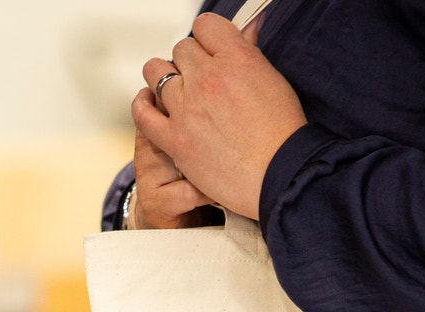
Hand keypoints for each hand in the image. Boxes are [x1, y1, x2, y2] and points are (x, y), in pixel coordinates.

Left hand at [131, 13, 305, 221]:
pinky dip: (143, 103)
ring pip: (156, 72)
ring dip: (165, 77)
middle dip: (190, 60)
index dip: (208, 37)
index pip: (206, 25)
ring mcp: (187, 108)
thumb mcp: (271, 79)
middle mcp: (207, 78)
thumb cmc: (281, 130)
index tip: (212, 50)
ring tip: (177, 90)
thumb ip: (248, 51)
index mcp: (236, 58)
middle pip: (181, 49)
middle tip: (201, 78)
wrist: (279, 175)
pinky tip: (149, 102)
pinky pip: (143, 112)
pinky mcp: (174, 138)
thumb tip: (248, 24)